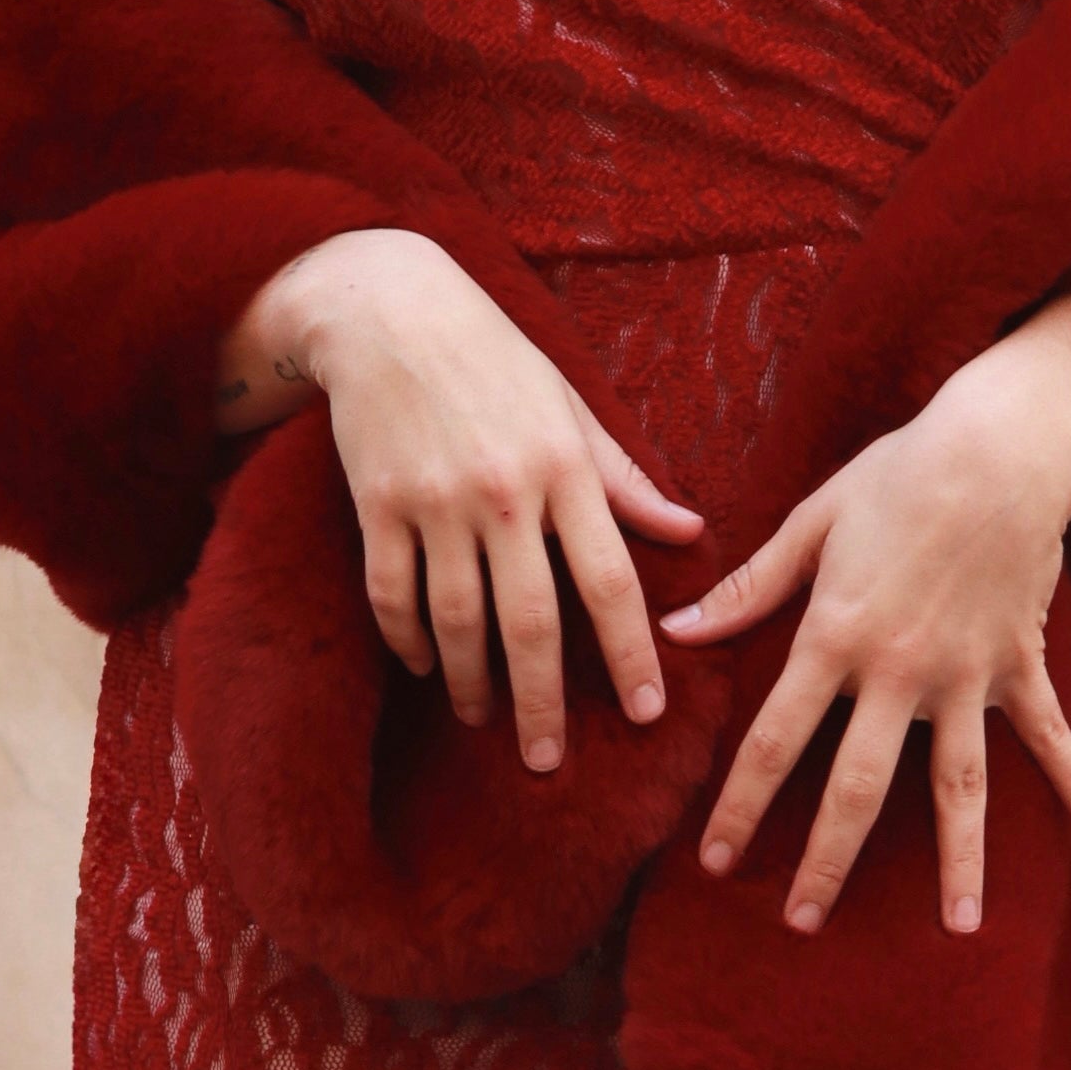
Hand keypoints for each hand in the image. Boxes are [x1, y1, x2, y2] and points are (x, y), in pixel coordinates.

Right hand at [240, 230, 697, 770]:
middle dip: (542, 702)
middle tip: (548, 761)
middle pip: (530, 622)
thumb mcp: (571, 406)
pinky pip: (392, 593)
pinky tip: (424, 667)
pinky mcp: (378, 504)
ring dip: (469, 683)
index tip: (645, 713)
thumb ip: (625, 480)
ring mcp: (436, 502)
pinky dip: (408, 640)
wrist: (388, 308)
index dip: (631, 655)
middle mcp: (504, 493)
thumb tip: (692, 531)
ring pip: (457, 620)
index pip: (610, 581)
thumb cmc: (494, 357)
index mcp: (565, 470)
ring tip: (481, 720)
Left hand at [664, 359, 1070, 936]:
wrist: (1002, 445)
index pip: (776, 741)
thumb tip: (679, 631)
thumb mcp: (813, 522)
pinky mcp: (1018, 664)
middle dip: (827, 860)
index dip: (740, 806)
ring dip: (958, 861)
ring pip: (959, 788)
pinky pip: (1047, 736)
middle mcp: (899, 673)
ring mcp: (966, 677)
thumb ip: (750, 588)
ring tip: (957, 926)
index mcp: (835, 638)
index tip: (715, 860)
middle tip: (802, 922)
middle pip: (858, 788)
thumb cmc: (899, 472)